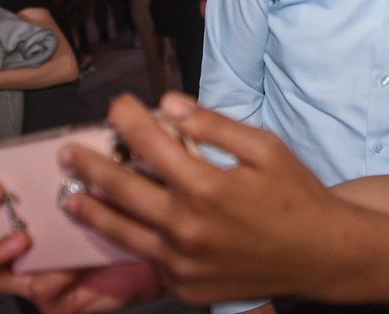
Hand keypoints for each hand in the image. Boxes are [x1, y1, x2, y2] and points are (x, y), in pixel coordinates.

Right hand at [0, 138, 162, 312]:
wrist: (168, 254)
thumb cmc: (134, 215)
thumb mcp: (114, 181)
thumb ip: (96, 160)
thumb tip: (92, 126)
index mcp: (30, 208)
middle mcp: (21, 241)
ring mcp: (31, 273)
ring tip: (22, 238)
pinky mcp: (53, 300)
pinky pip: (38, 290)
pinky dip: (50, 277)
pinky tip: (69, 268)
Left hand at [61, 93, 347, 304]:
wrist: (320, 254)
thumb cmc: (296, 194)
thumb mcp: (266, 149)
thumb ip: (216, 126)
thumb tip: (171, 104)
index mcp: (206, 187)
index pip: (150, 143)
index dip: (128, 118)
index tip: (117, 104)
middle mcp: (186, 227)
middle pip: (122, 190)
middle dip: (90, 166)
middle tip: (67, 152)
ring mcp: (182, 262)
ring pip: (121, 233)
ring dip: (91, 211)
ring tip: (70, 196)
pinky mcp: (185, 285)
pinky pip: (148, 261)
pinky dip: (129, 242)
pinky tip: (118, 228)